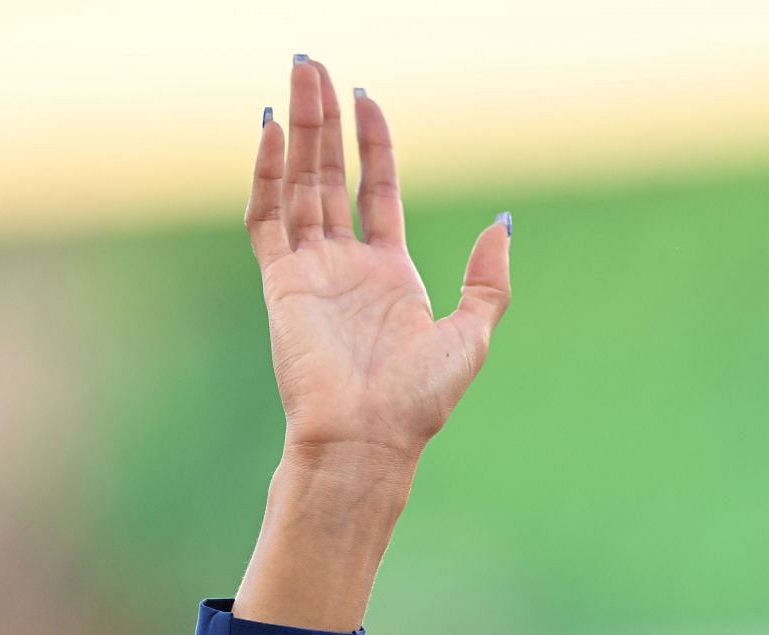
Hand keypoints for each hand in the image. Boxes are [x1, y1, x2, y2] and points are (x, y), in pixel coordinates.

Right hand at [246, 56, 511, 481]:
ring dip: (296, 129)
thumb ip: (488, 279)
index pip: (379, 191)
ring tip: (296, 74)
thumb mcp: (472, 334)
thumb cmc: (419, 398)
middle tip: (313, 64)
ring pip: (300, 183)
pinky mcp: (280, 283)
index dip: (375, 144)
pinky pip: (267, 218)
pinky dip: (266, 173)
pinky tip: (267, 130)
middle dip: (324, 119)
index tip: (367, 97)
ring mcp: (310, 271)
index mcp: (391, 274)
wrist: (369, 436)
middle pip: (332, 174)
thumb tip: (502, 223)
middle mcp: (346, 266)